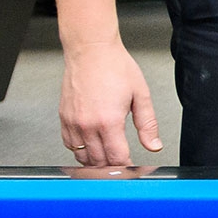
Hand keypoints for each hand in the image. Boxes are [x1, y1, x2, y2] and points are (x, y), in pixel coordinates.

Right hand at [58, 36, 161, 166]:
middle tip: (121, 163)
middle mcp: (88, 125)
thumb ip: (147, 124)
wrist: (91, 50)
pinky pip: (69, 144)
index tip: (132, 166)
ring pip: (81, 155)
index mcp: (109, 121)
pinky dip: (79, 150)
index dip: (126, 166)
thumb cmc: (115, 67)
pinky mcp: (64, 118)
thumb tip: (154, 145)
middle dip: (112, 166)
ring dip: (95, 161)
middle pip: (98, 161)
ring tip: (107, 158)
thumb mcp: (141, 95)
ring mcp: (73, 122)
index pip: (117, 158)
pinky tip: (90, 146)